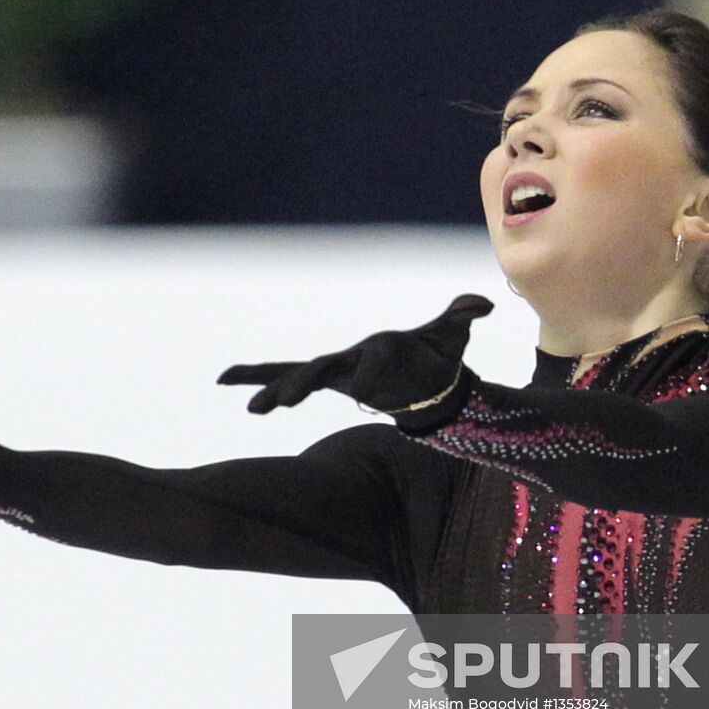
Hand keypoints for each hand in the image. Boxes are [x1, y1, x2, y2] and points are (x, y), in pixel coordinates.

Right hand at [216, 294, 491, 429]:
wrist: (425, 372)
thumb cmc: (437, 355)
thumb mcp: (452, 338)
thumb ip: (462, 317)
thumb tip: (484, 302)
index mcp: (384, 347)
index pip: (374, 359)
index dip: (370, 371)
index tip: (364, 390)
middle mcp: (354, 356)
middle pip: (323, 368)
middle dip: (304, 385)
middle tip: (284, 402)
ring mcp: (337, 368)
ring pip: (296, 375)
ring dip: (270, 388)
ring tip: (248, 406)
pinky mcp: (327, 380)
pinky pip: (288, 380)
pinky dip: (259, 382)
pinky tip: (224, 382)